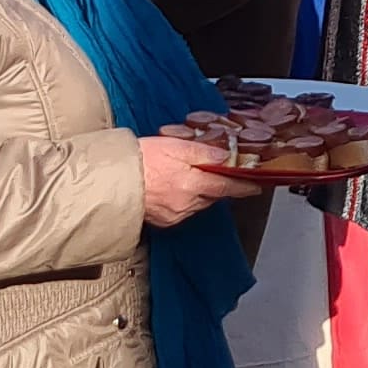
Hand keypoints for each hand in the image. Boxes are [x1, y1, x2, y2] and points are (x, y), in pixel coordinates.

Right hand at [140, 132, 257, 226]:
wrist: (112, 180)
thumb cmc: (141, 159)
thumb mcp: (174, 145)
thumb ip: (202, 152)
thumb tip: (225, 156)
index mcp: (192, 183)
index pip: (226, 187)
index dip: (243, 187)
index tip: (256, 187)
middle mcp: (187, 203)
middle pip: (212, 196)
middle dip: (216, 186)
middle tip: (212, 173)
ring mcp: (175, 215)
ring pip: (198, 204)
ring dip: (199, 193)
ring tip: (185, 178)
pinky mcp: (163, 222)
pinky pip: (183, 211)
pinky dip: (184, 201)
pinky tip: (172, 190)